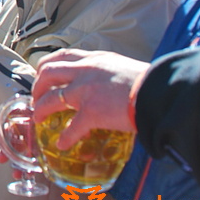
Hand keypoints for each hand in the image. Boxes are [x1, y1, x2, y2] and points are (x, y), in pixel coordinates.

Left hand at [32, 49, 147, 148]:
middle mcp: (85, 71)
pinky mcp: (92, 112)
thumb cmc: (150, 81)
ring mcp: (86, 91)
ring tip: (38, 119)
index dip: (46, 66)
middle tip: (36, 98)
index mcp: (94, 59)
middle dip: (37, 86)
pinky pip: (72, 127)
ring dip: (41, 110)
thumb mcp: (122, 66)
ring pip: (51, 98)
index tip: (43, 76)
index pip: (61, 56)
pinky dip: (65, 137)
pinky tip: (62, 144)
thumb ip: (106, 71)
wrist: (162, 92)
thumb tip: (104, 82)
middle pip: (47, 73)